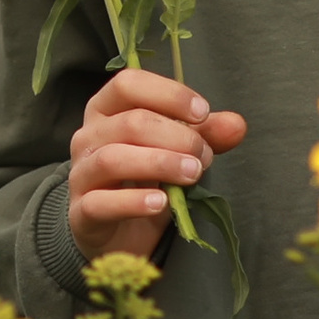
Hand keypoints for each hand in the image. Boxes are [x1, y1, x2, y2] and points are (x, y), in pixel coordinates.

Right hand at [68, 69, 247, 259]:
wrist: (114, 234)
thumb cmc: (143, 181)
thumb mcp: (174, 152)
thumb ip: (203, 135)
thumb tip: (237, 125)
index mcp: (106, 109)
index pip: (129, 84)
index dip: (168, 94)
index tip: (202, 112)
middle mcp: (88, 136)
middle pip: (130, 122)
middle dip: (176, 136)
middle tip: (205, 155)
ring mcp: (81, 174)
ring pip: (114, 158)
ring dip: (161, 163)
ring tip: (192, 174)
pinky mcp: (82, 212)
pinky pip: (102, 202)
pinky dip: (134, 201)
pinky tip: (161, 203)